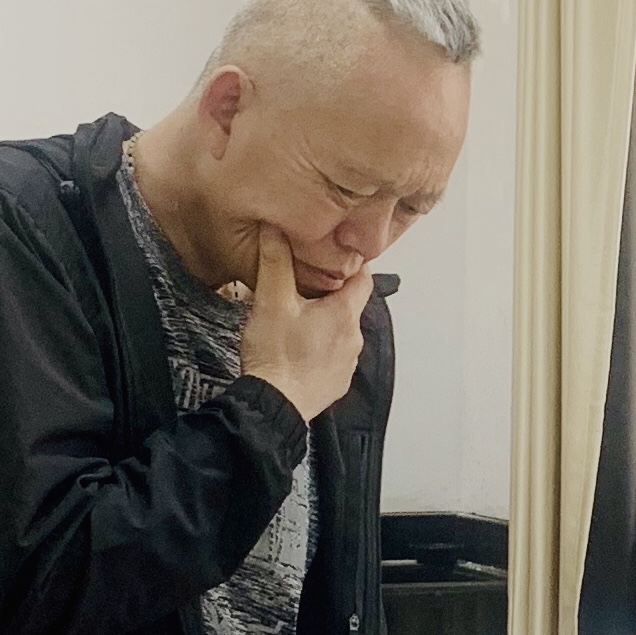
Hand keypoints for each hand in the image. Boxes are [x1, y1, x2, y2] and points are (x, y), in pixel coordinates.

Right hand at [230, 225, 369, 424]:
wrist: (274, 406)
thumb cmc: (275, 354)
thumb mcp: (271, 302)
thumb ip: (276, 262)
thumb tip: (275, 228)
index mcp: (345, 313)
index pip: (364, 278)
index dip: (351, 264)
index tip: (335, 255)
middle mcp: (354, 338)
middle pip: (349, 305)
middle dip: (330, 294)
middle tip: (304, 286)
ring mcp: (348, 363)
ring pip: (340, 332)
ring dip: (324, 323)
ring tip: (296, 319)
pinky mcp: (337, 383)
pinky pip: (333, 357)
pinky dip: (320, 349)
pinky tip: (297, 349)